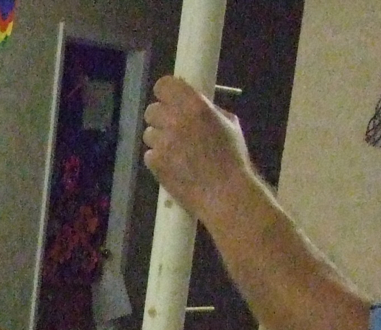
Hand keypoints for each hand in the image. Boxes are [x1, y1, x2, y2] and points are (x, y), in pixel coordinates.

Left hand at [142, 75, 252, 225]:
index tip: (170, 99)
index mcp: (195, 105)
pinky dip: (159, 158)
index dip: (165, 93)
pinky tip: (174, 165)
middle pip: (151, 110)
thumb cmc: (232, 157)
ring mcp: (162, 143)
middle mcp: (175, 121)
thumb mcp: (228, 123)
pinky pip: (149, 154)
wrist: (224, 193)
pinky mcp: (155, 163)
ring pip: (148, 133)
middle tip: (173, 127)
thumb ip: (206, 108)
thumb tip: (191, 99)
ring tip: (178, 151)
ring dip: (159, 139)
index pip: (163, 85)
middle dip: (161, 118)